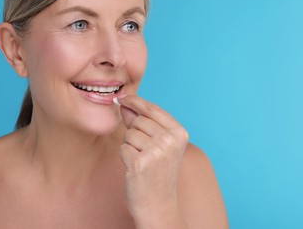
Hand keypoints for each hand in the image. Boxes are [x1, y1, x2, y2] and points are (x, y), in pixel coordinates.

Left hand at [117, 95, 188, 224]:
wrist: (158, 204)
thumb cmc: (158, 173)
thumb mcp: (160, 144)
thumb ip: (144, 122)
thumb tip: (124, 104)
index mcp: (179, 133)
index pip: (153, 109)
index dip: (135, 102)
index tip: (123, 98)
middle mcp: (170, 140)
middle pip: (138, 120)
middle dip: (135, 132)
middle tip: (144, 151)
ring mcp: (156, 151)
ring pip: (129, 133)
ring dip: (130, 146)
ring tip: (142, 160)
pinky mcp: (140, 162)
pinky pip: (123, 147)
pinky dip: (126, 157)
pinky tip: (136, 168)